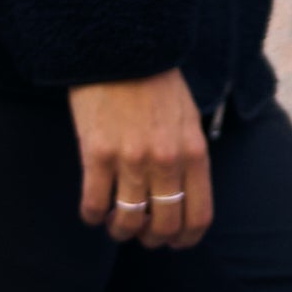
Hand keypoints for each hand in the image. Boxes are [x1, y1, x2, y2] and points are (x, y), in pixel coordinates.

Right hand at [73, 69, 211, 249]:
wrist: (120, 50)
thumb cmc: (155, 83)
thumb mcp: (188, 120)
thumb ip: (188, 158)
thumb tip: (182, 196)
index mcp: (194, 154)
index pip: (198, 217)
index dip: (185, 239)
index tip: (173, 242)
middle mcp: (166, 162)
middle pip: (164, 226)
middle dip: (152, 239)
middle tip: (141, 233)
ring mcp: (131, 160)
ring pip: (129, 222)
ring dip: (121, 231)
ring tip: (115, 224)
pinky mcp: (96, 154)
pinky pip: (95, 204)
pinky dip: (93, 216)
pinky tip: (94, 211)